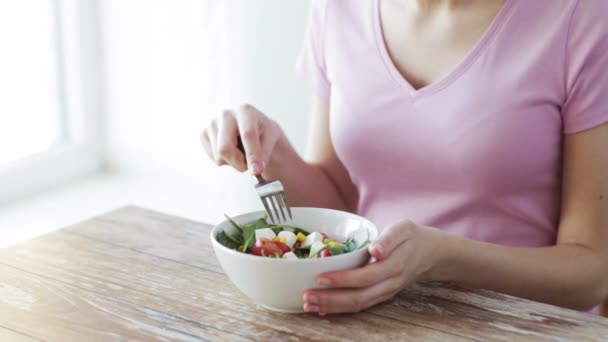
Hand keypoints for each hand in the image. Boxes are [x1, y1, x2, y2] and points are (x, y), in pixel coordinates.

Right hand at [201, 104, 283, 174]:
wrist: (254, 129)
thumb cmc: (264, 133)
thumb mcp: (272, 140)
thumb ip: (264, 154)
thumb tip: (255, 170)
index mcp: (245, 111)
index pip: (247, 135)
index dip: (253, 155)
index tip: (256, 170)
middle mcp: (226, 114)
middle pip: (225, 148)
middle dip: (238, 163)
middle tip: (249, 165)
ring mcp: (212, 123)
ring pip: (218, 156)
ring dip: (233, 162)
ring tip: (242, 152)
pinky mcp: (204, 134)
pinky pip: (212, 158)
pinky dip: (225, 161)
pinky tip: (232, 150)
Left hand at [302, 220, 444, 314]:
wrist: (431, 253)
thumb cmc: (412, 237)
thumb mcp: (404, 229)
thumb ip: (389, 238)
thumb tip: (376, 250)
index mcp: (394, 265)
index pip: (366, 276)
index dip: (342, 280)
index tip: (320, 278)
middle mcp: (389, 283)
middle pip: (359, 297)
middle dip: (330, 299)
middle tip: (306, 297)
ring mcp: (386, 292)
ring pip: (358, 305)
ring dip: (332, 307)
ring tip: (309, 305)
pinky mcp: (381, 295)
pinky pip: (361, 306)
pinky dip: (340, 309)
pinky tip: (323, 309)